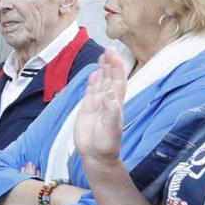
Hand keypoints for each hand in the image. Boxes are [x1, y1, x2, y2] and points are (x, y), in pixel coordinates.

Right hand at [73, 50, 128, 167]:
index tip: (114, 54)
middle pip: (110, 78)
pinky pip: (91, 91)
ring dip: (103, 69)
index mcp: (115, 104)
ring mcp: (98, 104)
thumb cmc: (106, 144)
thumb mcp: (111, 129)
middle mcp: (108, 101)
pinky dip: (93, 82)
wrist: (96, 156)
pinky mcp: (87, 109)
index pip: (117, 81)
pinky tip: (94, 74)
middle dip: (110, 64)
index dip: (116, 68)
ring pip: (101, 83)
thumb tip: (110, 94)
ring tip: (103, 56)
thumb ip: (111, 112)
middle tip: (109, 48)